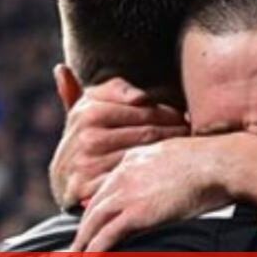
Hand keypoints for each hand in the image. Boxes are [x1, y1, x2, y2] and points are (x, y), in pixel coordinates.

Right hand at [48, 77, 187, 208]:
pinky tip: (166, 170)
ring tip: (187, 147)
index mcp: (88, 111)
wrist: (64, 178)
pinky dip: (151, 173)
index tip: (184, 115)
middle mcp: (87, 136)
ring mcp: (88, 162)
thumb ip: (105, 89)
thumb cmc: (87, 135)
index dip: (168, 111)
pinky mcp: (90, 187)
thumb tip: (65, 69)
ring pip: (144, 153)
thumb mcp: (90, 107)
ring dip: (169, 151)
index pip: (144, 108)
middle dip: (175, 130)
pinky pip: (131, 177)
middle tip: (192, 132)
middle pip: (148, 131)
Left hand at [71, 135, 233, 251]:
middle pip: (95, 203)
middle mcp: (126, 172)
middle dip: (85, 224)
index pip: (108, 184)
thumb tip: (167, 181)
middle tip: (79, 241)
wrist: (221, 162)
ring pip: (94, 219)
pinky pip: (106, 234)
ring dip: (83, 240)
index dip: (99, 204)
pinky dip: (95, 248)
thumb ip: (164, 166)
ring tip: (78, 255)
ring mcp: (129, 191)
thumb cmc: (213, 160)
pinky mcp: (137, 211)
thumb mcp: (179, 155)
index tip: (95, 219)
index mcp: (136, 157)